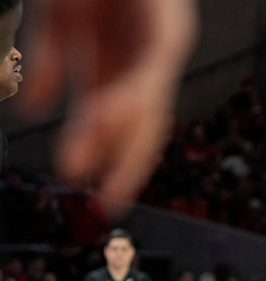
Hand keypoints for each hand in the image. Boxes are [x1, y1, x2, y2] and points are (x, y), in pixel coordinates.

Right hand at [21, 0, 197, 208]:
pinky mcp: (167, 32)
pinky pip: (146, 75)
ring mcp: (159, 45)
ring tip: (88, 174)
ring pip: (143, 106)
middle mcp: (145, 59)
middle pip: (140, 125)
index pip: (120, 122)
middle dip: (123, 166)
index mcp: (122, 61)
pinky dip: (123, 103)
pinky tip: (100, 124)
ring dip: (113, 142)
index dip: (108, 158)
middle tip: (105, 206)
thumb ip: (53, 63)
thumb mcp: (61, 22)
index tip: (94, 195)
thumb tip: (31, 111)